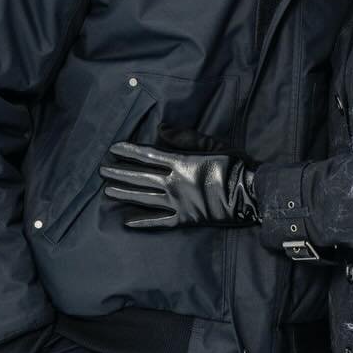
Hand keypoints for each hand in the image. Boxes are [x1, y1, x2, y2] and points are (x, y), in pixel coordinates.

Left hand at [100, 141, 260, 229]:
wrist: (250, 194)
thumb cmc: (234, 165)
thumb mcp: (212, 144)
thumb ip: (185, 137)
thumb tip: (161, 129)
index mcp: (180, 162)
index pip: (148, 155)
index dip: (129, 151)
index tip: (113, 148)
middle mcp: (173, 182)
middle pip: (140, 177)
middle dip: (119, 173)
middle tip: (101, 171)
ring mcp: (177, 202)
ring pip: (144, 199)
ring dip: (124, 194)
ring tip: (107, 192)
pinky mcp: (185, 219)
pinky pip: (160, 222)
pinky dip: (143, 222)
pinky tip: (128, 222)